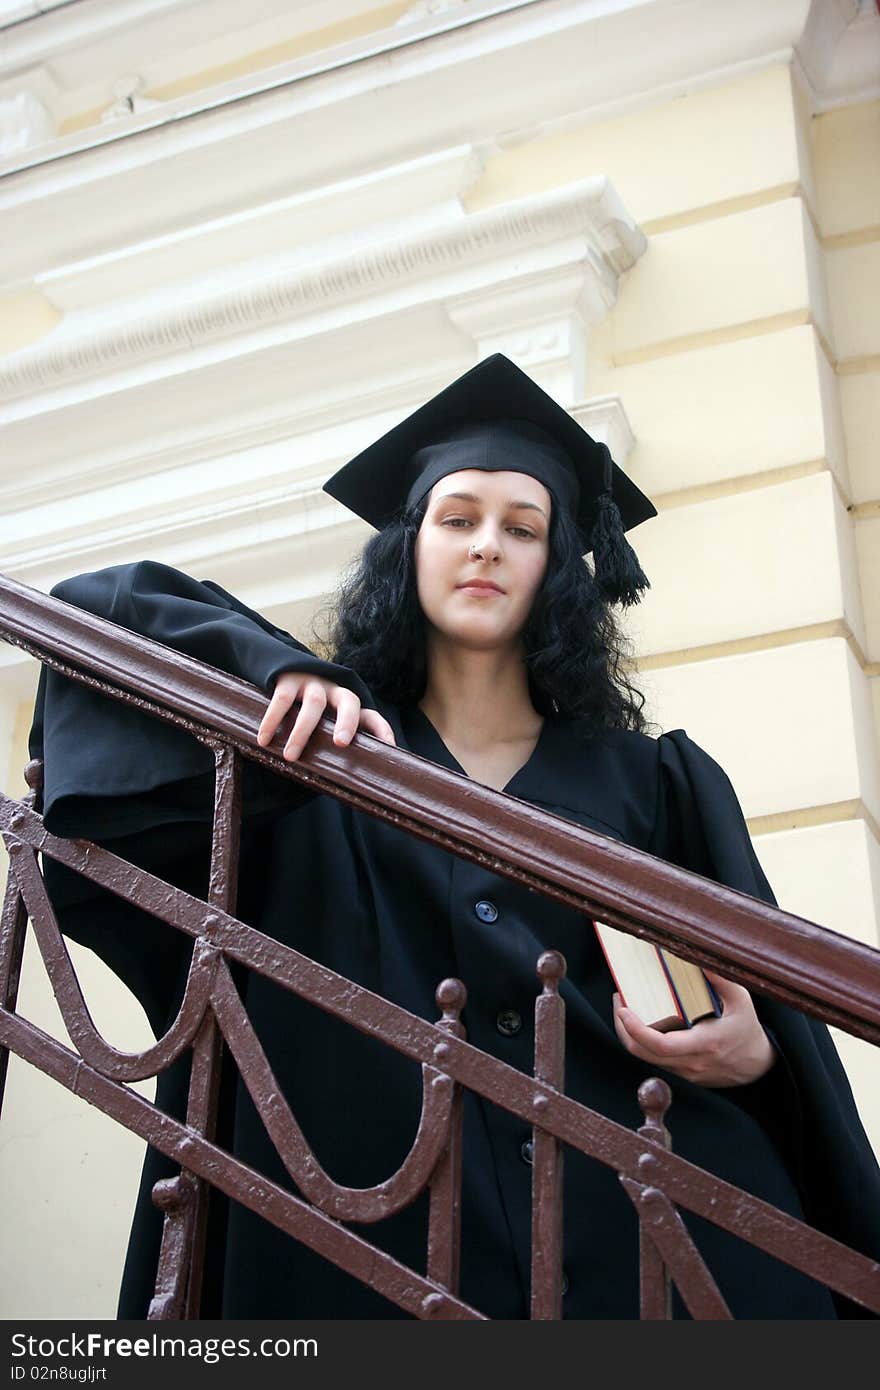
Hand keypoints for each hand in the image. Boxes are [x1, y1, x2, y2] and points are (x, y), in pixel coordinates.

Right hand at [256, 671, 395, 761]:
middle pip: (349, 702)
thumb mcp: (324, 723)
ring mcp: (312, 684)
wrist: (283, 670)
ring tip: (290, 756)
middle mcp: (335, 692)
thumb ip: (330, 744)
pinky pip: (282, 700)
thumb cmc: (307, 711)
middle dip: (348, 722)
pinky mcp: (288, 681)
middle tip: (341, 743)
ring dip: (302, 732)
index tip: (390, 748)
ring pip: (313, 705)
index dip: (382, 730)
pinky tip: (263, 739)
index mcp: (348, 705)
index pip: (371, 716)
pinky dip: (272, 720)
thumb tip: (338, 784)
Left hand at [612, 971, 775, 1087]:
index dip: (636, 1029)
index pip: (661, 1045)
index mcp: (704, 1044)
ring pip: (645, 1057)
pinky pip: (654, 1060)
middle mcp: (691, 1062)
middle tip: (620, 999)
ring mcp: (685, 1072)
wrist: (756, 1064)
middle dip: (623, 1027)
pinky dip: (643, 1041)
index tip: (623, 1008)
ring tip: (628, 1006)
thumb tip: (697, 956)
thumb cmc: (746, 1027)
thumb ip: (720, 978)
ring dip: (630, 1033)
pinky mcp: (682, 1074)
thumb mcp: (741, 1000)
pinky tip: (643, 1020)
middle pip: (643, 1052)